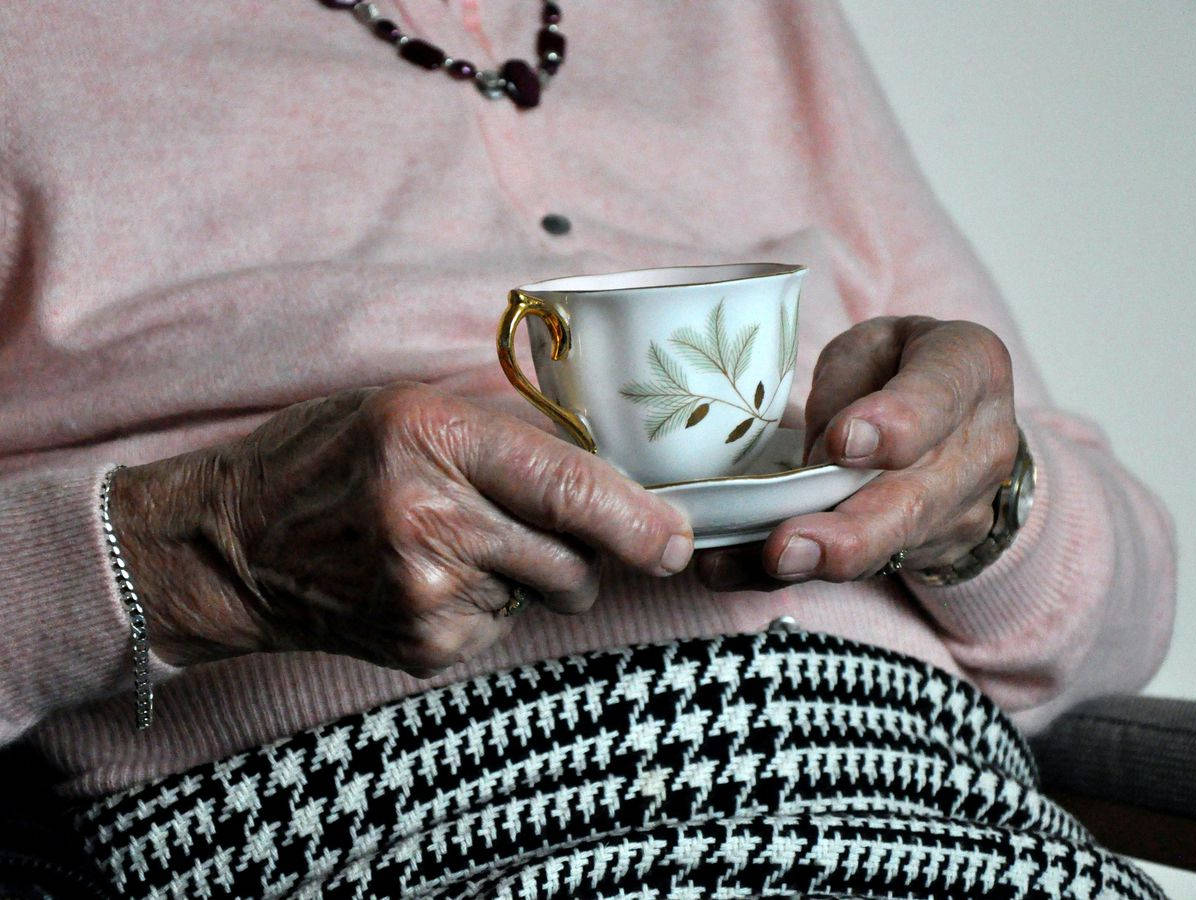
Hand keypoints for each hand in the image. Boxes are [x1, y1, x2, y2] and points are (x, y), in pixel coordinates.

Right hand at [111, 382, 693, 673]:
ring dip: (530, 574)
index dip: (637, 520)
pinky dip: (486, 605)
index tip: (679, 541)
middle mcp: (430, 519)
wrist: (231, 543)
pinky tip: (426, 580)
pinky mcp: (421, 647)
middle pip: (574, 558)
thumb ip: (508, 441)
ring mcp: (424, 595)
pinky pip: (503, 627)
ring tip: (455, 544)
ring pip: (546, 594)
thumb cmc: (328, 458)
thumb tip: (617, 487)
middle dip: (584, 549)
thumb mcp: (411, 411)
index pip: (567, 485)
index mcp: (432, 437)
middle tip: (530, 522)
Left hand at [696, 316, 1017, 588]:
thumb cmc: (899, 367)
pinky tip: (737, 571)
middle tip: (787, 546)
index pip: (939, 396)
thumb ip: (846, 389)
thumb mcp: (872, 346)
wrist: (962, 417)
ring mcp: (960, 511)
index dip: (895, 424)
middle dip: (848, 533)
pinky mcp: (926, 551)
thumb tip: (815, 459)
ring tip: (763, 565)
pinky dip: (794, 575)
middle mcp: (978, 449)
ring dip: (820, 564)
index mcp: (969, 369)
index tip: (842, 442)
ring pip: (886, 547)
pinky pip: (859, 567)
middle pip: (913, 501)